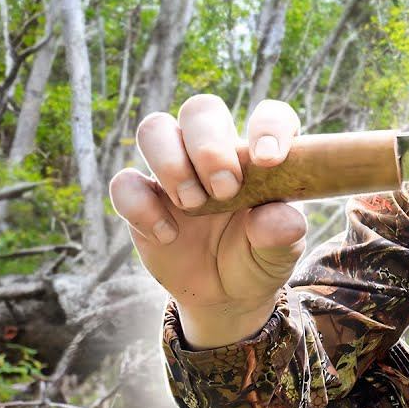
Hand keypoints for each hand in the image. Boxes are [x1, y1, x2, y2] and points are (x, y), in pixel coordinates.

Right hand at [109, 95, 306, 348]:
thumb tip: (283, 219)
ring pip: (154, 129)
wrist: (224, 296)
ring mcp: (174, 172)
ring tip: (193, 205)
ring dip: (171, 164)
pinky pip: (125, 183)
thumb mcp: (279, 255)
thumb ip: (282, 236)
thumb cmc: (258, 259)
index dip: (269, 126)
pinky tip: (168, 236)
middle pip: (200, 110)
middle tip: (225, 191)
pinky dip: (142, 208)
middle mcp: (214, 154)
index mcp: (258, 157)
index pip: (269, 116)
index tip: (269, 160)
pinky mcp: (142, 198)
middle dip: (209, 146)